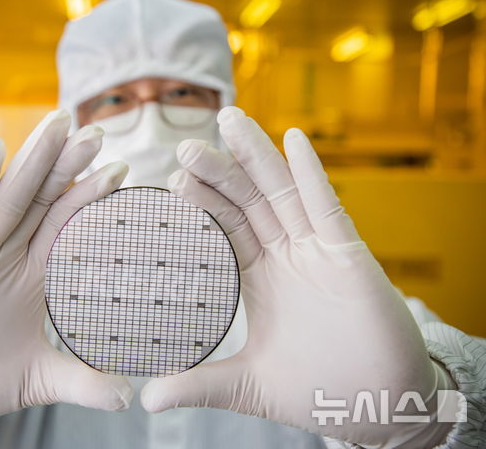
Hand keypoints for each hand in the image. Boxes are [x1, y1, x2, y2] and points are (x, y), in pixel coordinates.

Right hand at [0, 110, 132, 425]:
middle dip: (67, 165)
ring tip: (57, 125)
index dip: (90, 196)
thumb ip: (80, 381)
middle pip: (41, 200)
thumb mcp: (37, 380)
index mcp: (32, 276)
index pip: (66, 226)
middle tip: (96, 131)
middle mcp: (5, 255)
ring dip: (31, 162)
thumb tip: (127, 396)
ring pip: (6, 199)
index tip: (122, 169)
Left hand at [141, 107, 454, 446]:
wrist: (380, 407)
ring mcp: (318, 251)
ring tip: (230, 120)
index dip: (202, 202)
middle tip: (186, 147)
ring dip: (257, 156)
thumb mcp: (247, 383)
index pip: (225, 227)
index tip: (171, 181)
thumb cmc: (319, 389)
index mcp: (260, 276)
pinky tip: (294, 140)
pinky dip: (311, 173)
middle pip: (248, 201)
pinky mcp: (349, 255)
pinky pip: (327, 207)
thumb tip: (146, 397)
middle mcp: (287, 255)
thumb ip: (198, 384)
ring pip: (282, 193)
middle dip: (220, 171)